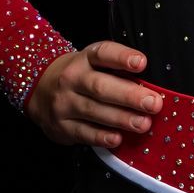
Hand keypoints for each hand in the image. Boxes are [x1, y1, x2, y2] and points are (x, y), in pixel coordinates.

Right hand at [25, 41, 159, 147]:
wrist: (40, 88)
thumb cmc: (81, 75)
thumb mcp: (95, 63)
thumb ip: (119, 70)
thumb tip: (152, 86)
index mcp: (85, 58)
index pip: (103, 53)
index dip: (122, 57)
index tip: (142, 63)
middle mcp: (72, 79)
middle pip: (100, 86)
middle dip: (129, 96)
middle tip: (153, 103)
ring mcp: (63, 103)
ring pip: (93, 111)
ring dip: (121, 119)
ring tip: (143, 123)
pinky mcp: (60, 126)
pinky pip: (83, 132)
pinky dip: (101, 137)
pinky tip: (118, 138)